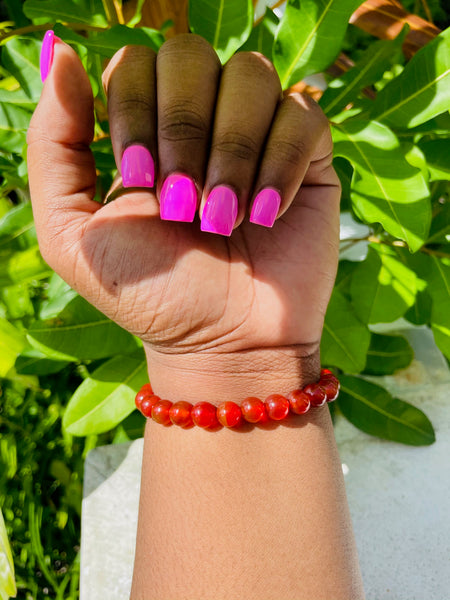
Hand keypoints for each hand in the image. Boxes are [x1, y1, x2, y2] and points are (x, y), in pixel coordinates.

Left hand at [27, 34, 339, 395]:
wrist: (222, 343)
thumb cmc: (149, 294)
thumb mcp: (72, 232)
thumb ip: (53, 145)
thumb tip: (63, 54)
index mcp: (145, 129)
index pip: (136, 62)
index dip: (135, 113)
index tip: (140, 184)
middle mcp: (202, 121)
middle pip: (190, 54)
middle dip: (182, 132)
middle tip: (184, 206)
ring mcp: (257, 134)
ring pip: (250, 76)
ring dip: (231, 151)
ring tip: (227, 219)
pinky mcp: (309, 157)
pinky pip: (303, 114)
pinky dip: (281, 164)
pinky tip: (268, 216)